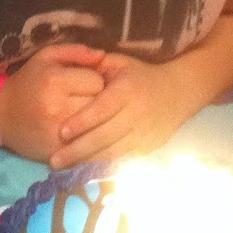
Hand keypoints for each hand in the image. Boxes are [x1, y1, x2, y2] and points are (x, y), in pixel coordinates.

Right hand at [0, 44, 105, 163]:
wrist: (0, 115)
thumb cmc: (28, 82)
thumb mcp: (47, 57)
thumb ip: (76, 52)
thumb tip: (103, 56)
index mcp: (55, 81)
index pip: (97, 82)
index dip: (94, 81)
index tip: (86, 84)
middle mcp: (57, 108)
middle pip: (100, 106)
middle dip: (97, 102)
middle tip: (86, 100)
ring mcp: (58, 134)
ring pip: (97, 128)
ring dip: (95, 122)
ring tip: (85, 116)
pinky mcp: (58, 153)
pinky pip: (88, 147)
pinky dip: (89, 141)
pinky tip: (83, 134)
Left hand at [50, 54, 194, 166]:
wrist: (178, 92)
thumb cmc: (139, 75)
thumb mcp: (120, 62)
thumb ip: (94, 66)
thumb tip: (69, 69)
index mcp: (127, 90)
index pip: (102, 108)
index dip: (82, 121)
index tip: (61, 132)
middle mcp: (137, 113)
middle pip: (105, 135)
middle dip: (78, 149)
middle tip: (54, 159)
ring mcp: (144, 133)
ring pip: (113, 151)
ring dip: (87, 161)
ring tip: (64, 168)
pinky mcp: (148, 147)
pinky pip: (123, 159)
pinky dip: (103, 165)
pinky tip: (84, 170)